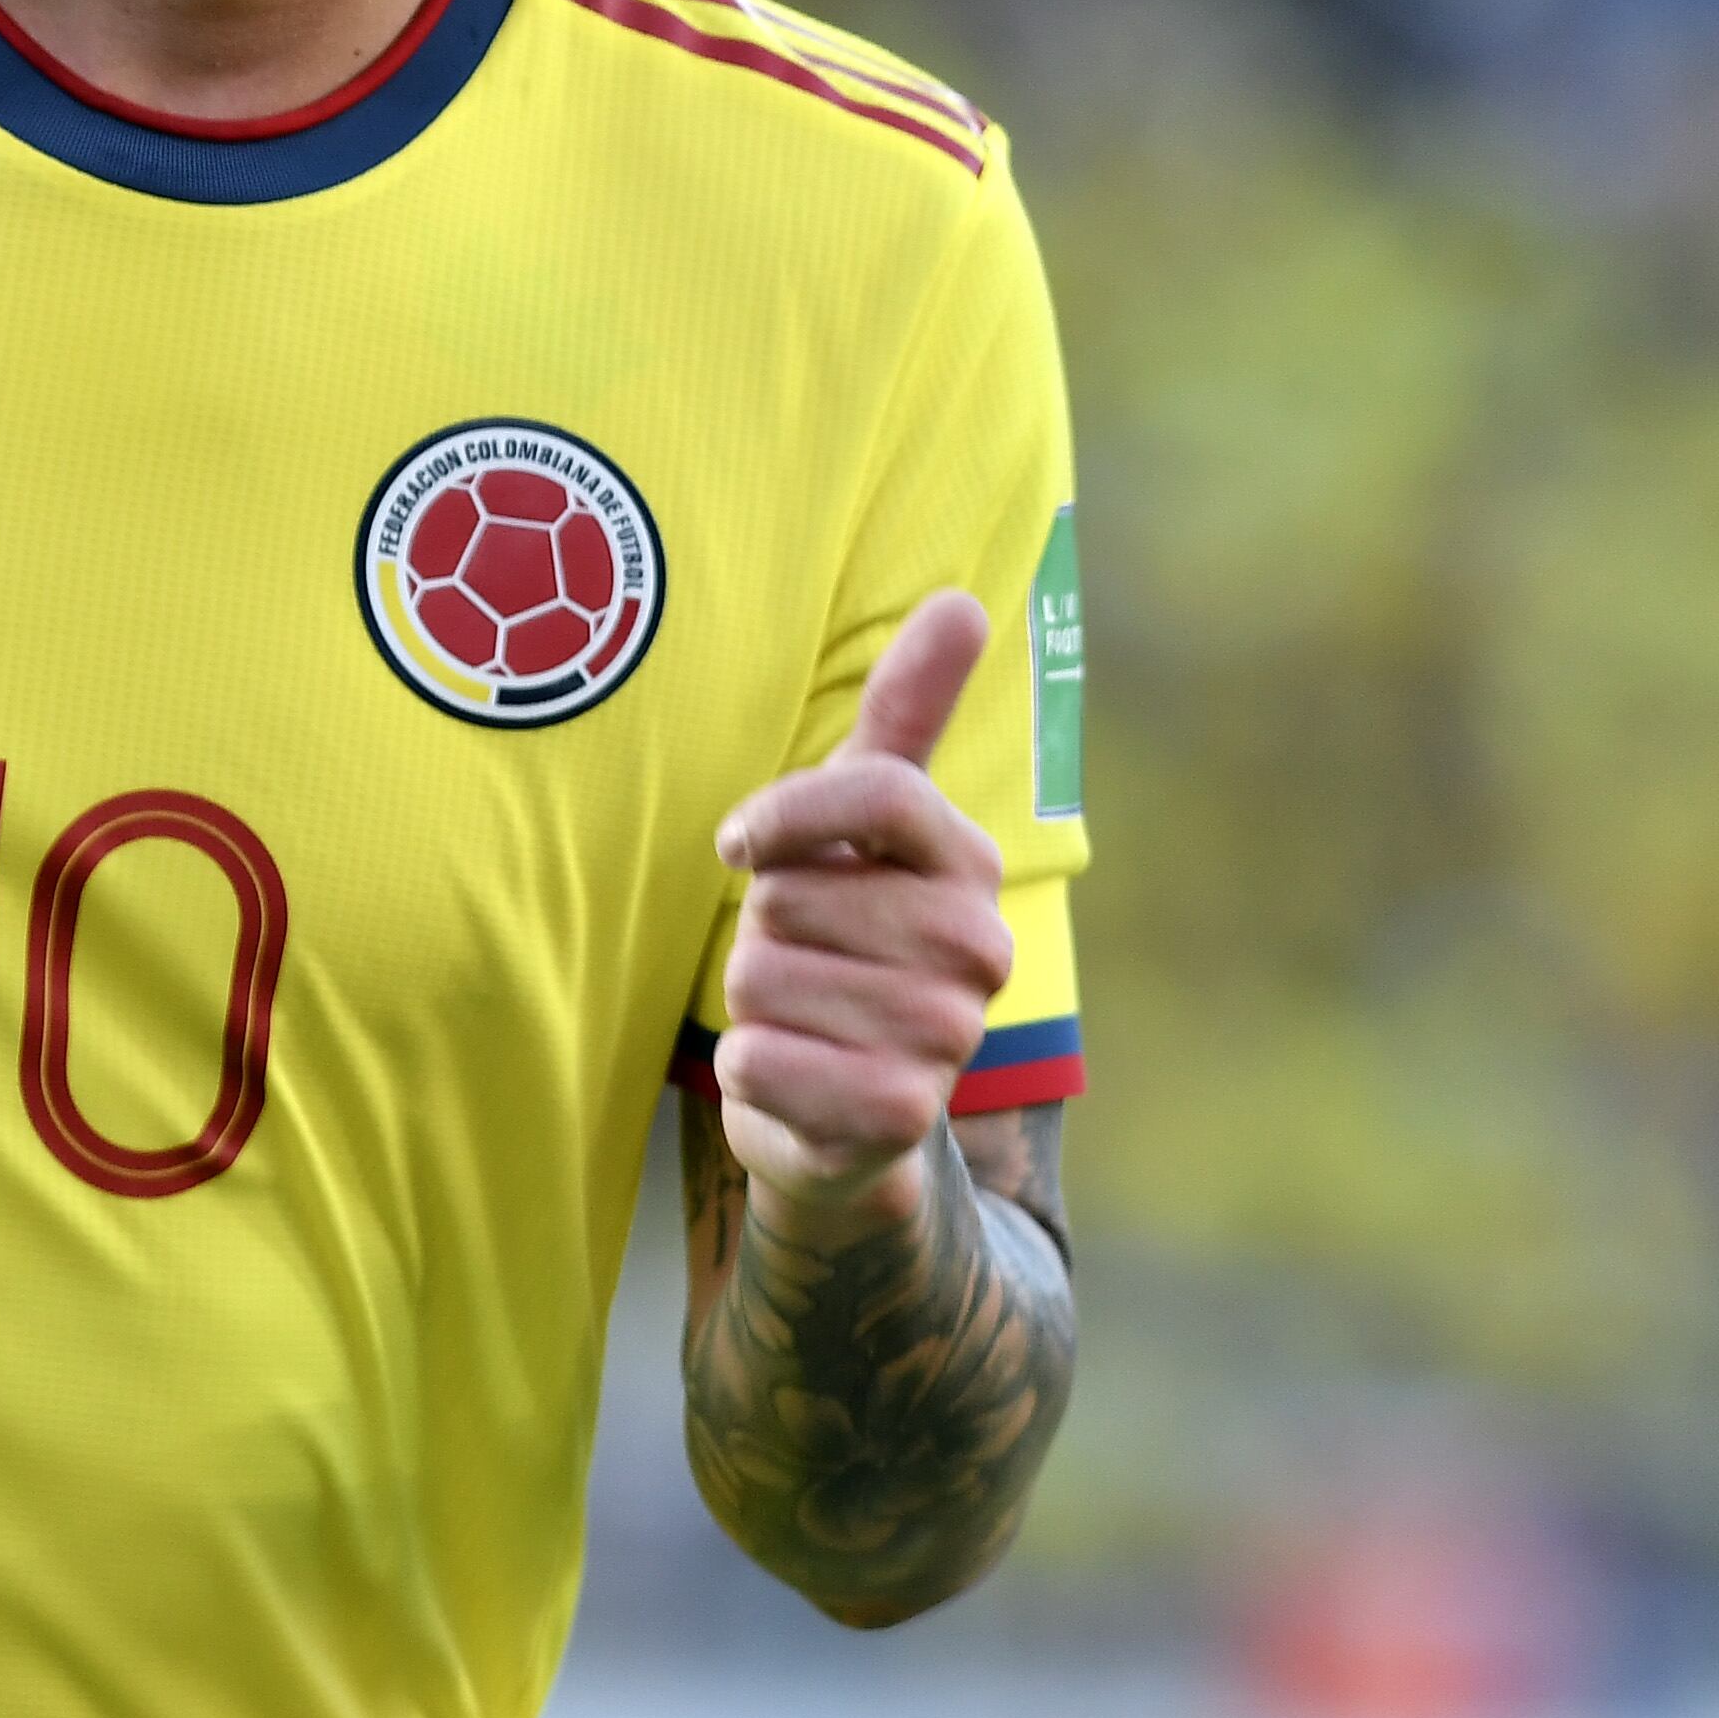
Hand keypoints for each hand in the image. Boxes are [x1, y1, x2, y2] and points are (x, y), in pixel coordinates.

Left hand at [710, 589, 1013, 1246]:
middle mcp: (978, 948)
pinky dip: (746, 1072)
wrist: (853, 1111)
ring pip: (761, 977)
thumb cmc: (847, 936)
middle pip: (790, 894)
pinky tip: (793, 1078)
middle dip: (762, 927)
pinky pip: (756, 1062)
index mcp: (967, 863)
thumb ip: (909, 710)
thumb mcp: (867, 819)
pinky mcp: (896, 1119)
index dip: (785, 812)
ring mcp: (947, 1039)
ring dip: (751, 1002)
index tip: (740, 842)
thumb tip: (966, 598)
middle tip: (805, 958)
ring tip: (803, 1017)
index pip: (878, 790)